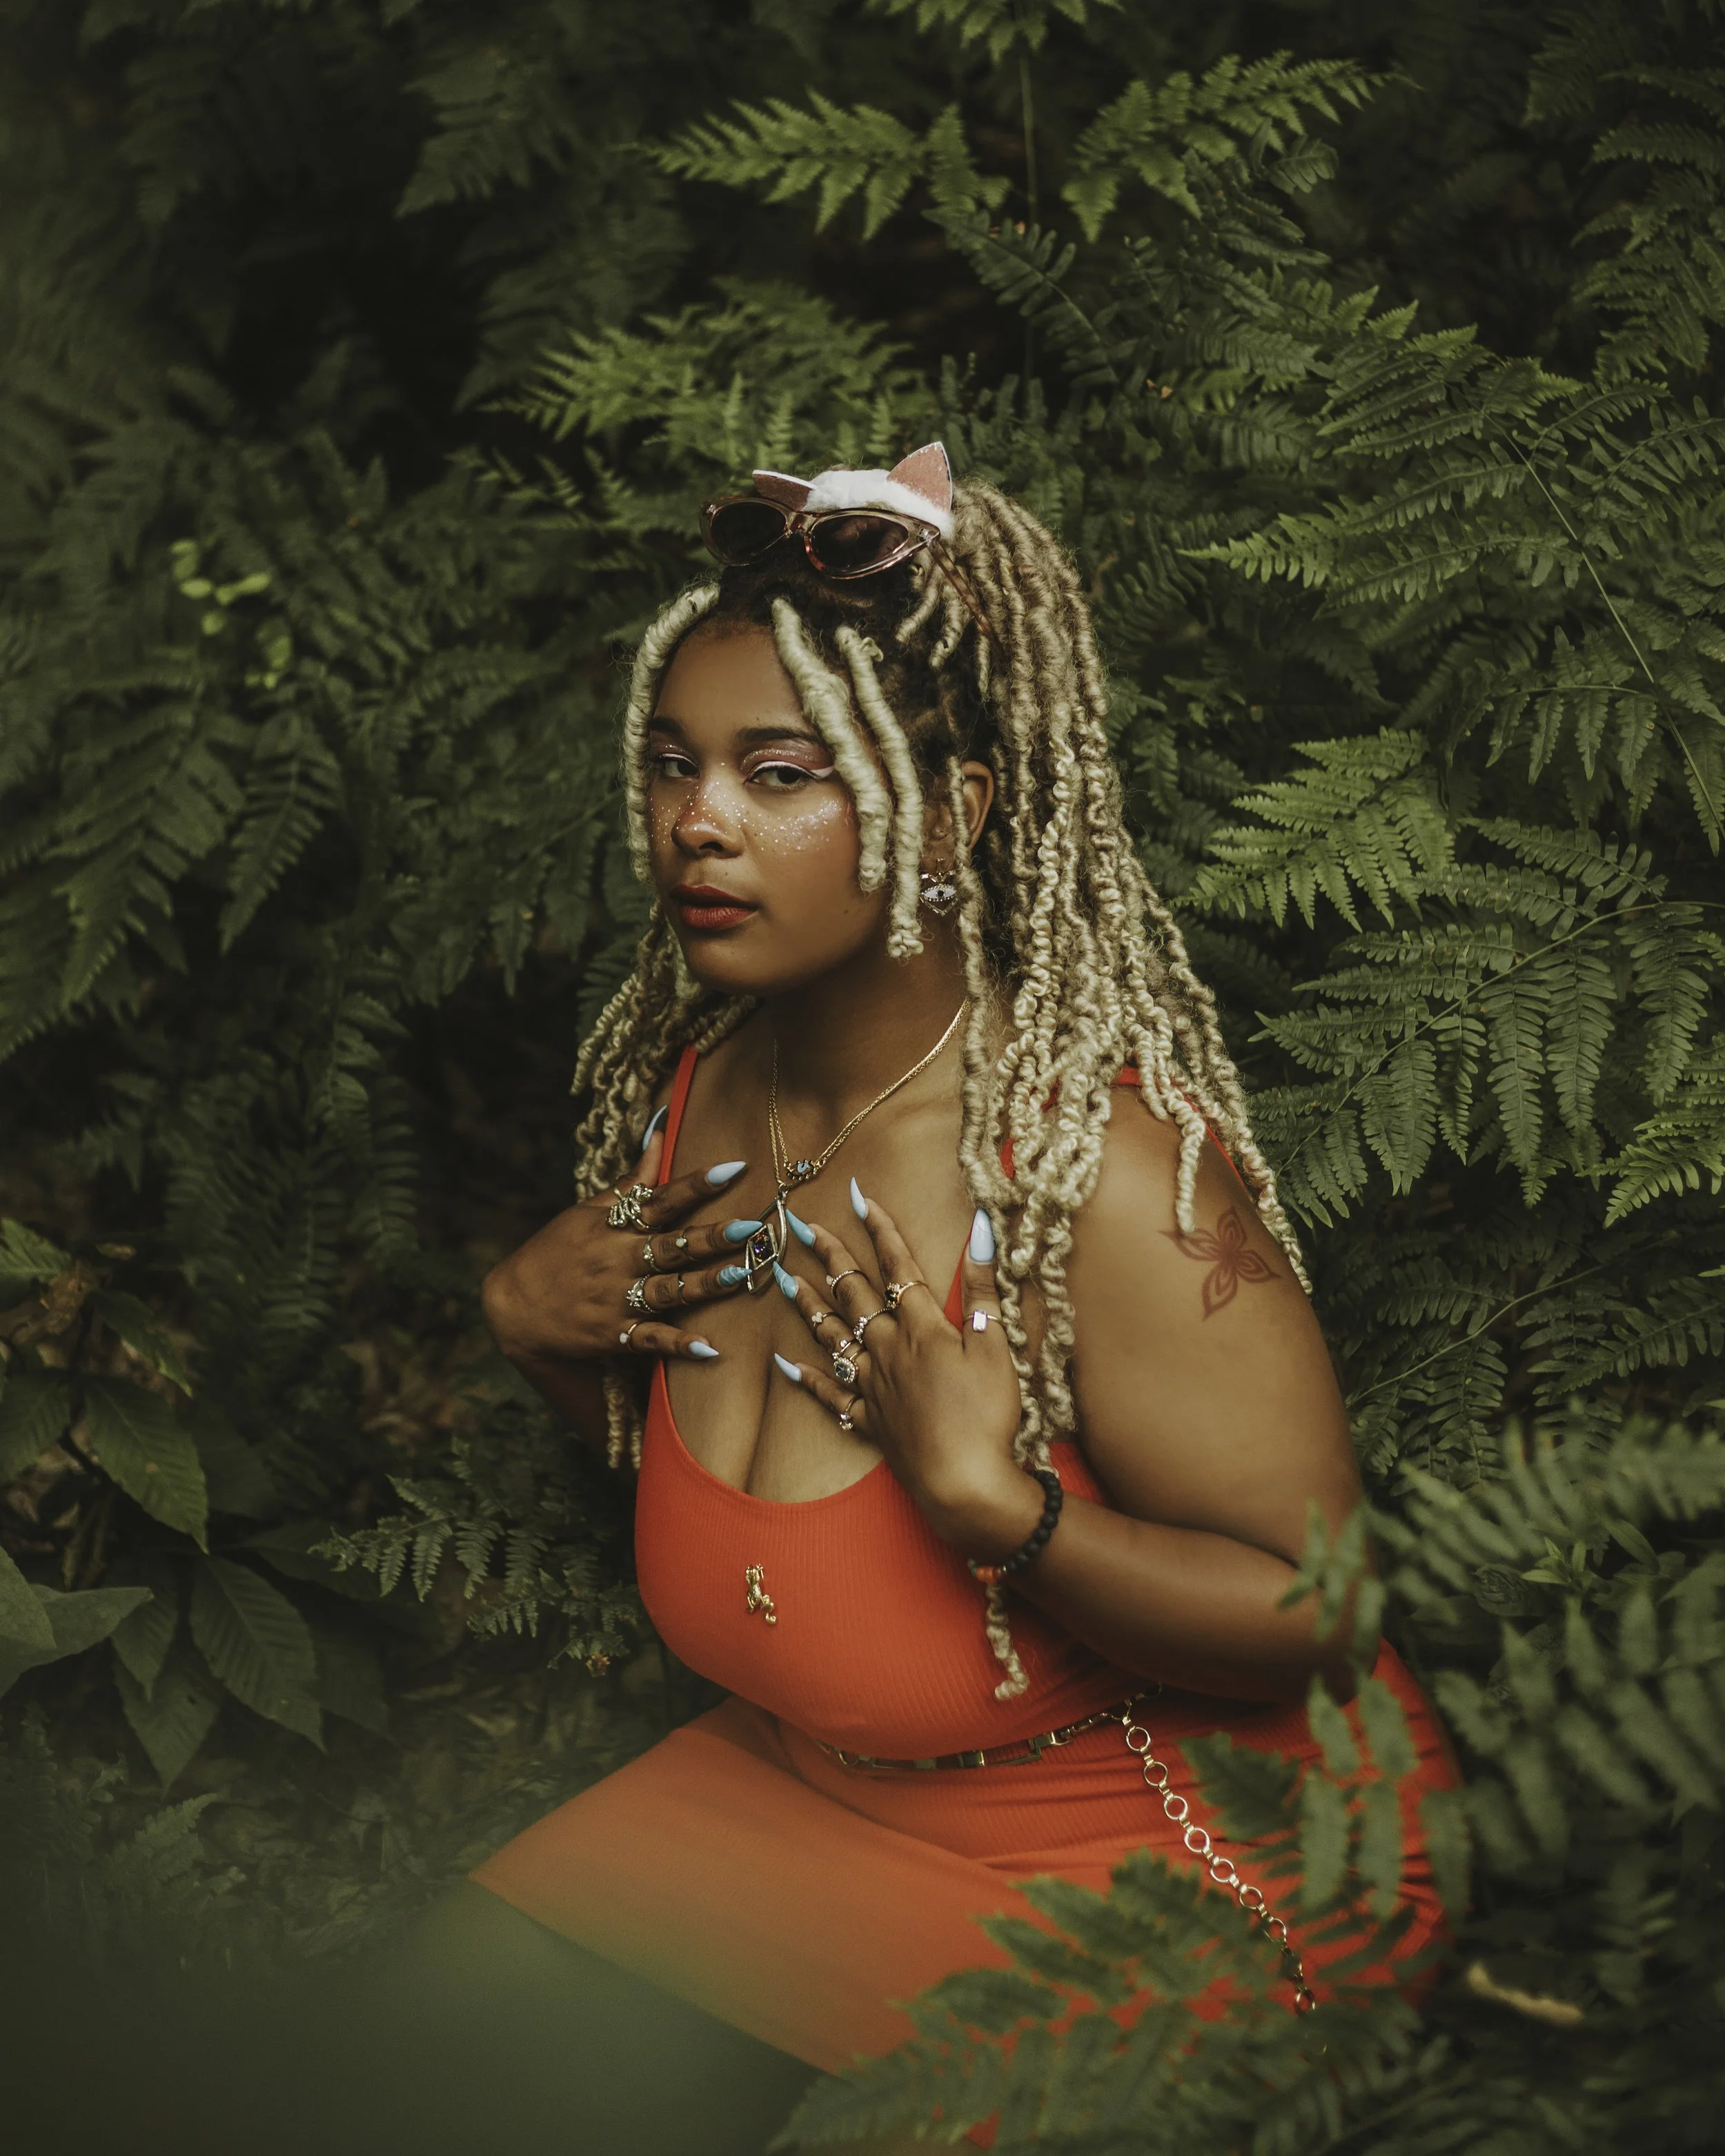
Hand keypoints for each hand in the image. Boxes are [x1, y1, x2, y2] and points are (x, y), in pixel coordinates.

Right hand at [481, 1116, 759, 1371]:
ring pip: (667, 1290)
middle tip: (749, 1227)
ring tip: (738, 1276)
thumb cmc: (555, 1250)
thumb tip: (662, 1132)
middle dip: (709, 1237)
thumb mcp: (588, 1210)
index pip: (661, 1199)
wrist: (512, 1305)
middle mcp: (618, 1260)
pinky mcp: (613, 1334)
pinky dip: (676, 1344)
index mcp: (614, 1226)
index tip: (734, 1169)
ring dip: (703, 1285)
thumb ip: (633, 1180)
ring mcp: (616, 1298)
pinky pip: (649, 1340)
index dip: (696, 1184)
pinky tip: (706, 1347)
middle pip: (671, 1246)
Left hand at [770, 1180, 1043, 1556]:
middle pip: (855, 1294)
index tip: (859, 1197)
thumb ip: (984, 1288)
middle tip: (802, 1227)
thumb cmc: (987, 1416)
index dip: (880, 1230)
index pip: (899, 1267)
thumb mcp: (996, 1347)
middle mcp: (889, 1350)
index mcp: (923, 1328)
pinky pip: (830, 1395)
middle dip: (831, 1256)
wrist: (963, 1483)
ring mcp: (874, 1386)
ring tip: (781, 1277)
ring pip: (833, 1336)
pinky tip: (783, 1363)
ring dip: (808, 1304)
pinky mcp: (870, 1421)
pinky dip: (806, 1378)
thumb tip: (981, 1228)